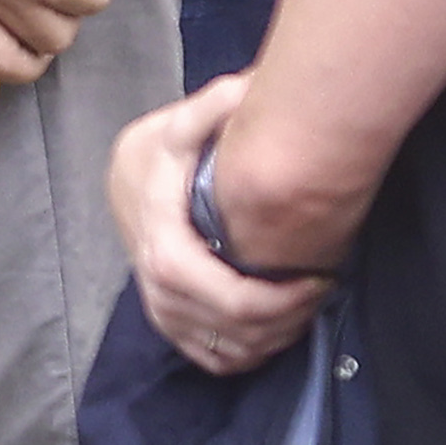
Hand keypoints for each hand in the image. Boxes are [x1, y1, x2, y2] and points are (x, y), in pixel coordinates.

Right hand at [110, 76, 329, 375]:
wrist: (123, 180)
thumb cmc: (155, 157)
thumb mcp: (178, 127)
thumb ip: (212, 109)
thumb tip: (248, 86)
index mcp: (167, 253)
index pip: (234, 302)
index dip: (284, 302)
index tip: (320, 278)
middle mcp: (161, 292)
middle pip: (238, 331)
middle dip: (289, 317)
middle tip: (322, 289)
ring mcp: (163, 312)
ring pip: (229, 350)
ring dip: (276, 336)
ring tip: (306, 305)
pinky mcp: (170, 322)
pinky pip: (213, 358)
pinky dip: (249, 353)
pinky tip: (275, 328)